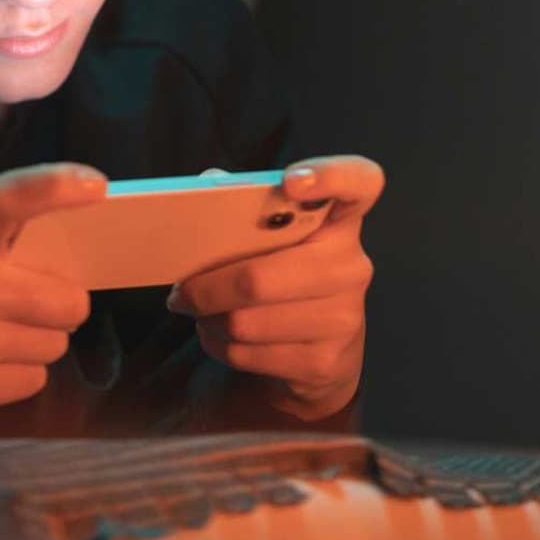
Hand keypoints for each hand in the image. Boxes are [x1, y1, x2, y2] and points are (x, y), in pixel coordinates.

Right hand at [0, 163, 106, 446]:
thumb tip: (72, 222)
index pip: (6, 200)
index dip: (54, 186)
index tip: (95, 185)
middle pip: (71, 300)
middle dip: (60, 306)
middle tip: (27, 305)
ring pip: (57, 345)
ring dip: (36, 342)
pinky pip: (37, 379)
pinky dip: (18, 374)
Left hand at [165, 155, 384, 420]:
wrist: (319, 356)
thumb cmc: (282, 278)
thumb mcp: (268, 242)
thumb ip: (243, 208)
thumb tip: (207, 184)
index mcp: (337, 223)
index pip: (359, 184)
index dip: (331, 177)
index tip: (292, 181)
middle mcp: (350, 267)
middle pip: (258, 278)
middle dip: (205, 288)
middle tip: (180, 293)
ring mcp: (344, 318)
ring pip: (244, 322)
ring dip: (208, 320)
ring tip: (202, 313)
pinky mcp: (326, 362)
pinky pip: (246, 353)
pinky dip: (218, 345)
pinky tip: (222, 336)